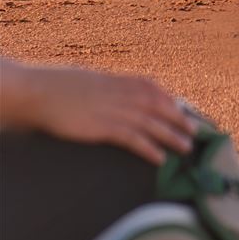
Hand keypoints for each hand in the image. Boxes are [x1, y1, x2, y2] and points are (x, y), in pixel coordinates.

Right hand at [0, 61, 196, 162]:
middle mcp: (125, 95)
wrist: (41, 92)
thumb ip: (114, 87)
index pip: (158, 92)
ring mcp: (116, 111)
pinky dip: (149, 149)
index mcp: (124, 81)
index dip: (175, 104)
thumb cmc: (64, 85)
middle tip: (197, 133)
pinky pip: (133, 140)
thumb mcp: (95, 81)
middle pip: (162, 109)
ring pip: (153, 125)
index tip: (188, 114)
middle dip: (181, 121)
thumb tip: (125, 93)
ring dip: (172, 137)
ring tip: (186, 149)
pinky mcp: (104, 127)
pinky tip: (160, 159)